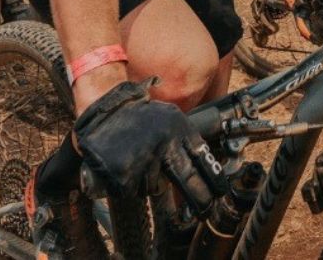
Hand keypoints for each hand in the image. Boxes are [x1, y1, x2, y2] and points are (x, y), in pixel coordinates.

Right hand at [74, 80, 226, 214]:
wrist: (102, 112)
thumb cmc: (137, 116)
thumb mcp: (169, 117)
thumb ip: (184, 139)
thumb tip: (204, 168)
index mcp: (179, 129)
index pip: (203, 159)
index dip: (213, 179)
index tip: (219, 193)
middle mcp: (165, 144)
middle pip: (188, 180)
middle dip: (199, 199)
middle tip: (205, 211)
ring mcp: (145, 160)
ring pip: (154, 188)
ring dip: (147, 183)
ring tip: (137, 164)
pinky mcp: (125, 174)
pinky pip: (133, 191)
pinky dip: (128, 186)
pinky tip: (123, 168)